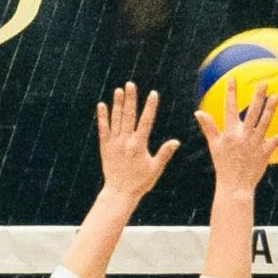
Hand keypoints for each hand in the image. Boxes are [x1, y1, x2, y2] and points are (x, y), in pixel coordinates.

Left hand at [95, 82, 178, 200]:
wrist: (119, 192)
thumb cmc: (140, 182)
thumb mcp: (155, 169)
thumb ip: (164, 153)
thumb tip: (175, 141)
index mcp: (139, 145)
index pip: (146, 121)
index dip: (150, 107)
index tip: (153, 94)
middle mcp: (125, 141)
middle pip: (128, 116)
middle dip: (130, 99)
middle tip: (130, 84)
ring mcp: (114, 143)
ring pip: (116, 120)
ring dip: (117, 104)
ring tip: (119, 90)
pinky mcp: (105, 147)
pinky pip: (103, 129)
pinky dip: (102, 117)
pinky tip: (102, 105)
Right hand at [196, 85, 277, 194]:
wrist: (234, 186)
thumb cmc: (224, 165)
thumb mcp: (214, 145)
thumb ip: (208, 127)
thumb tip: (198, 112)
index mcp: (230, 133)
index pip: (229, 109)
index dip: (231, 94)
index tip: (233, 79)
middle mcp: (243, 136)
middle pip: (251, 112)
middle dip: (257, 97)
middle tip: (263, 83)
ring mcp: (255, 143)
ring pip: (264, 123)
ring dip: (271, 109)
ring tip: (276, 96)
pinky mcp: (265, 153)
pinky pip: (276, 141)